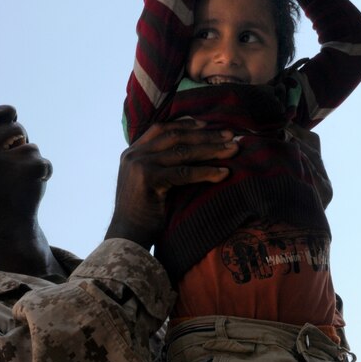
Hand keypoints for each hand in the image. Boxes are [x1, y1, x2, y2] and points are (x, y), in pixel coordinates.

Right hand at [105, 120, 237, 248]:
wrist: (127, 237)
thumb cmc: (143, 214)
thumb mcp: (148, 182)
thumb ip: (160, 165)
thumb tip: (191, 153)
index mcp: (132, 152)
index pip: (162, 129)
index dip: (186, 124)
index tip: (209, 124)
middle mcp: (134, 154)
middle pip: (176, 136)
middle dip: (206, 135)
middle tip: (230, 134)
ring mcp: (140, 165)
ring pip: (183, 152)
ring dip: (211, 149)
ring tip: (233, 150)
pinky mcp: (148, 179)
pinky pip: (183, 172)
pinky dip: (206, 172)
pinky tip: (223, 173)